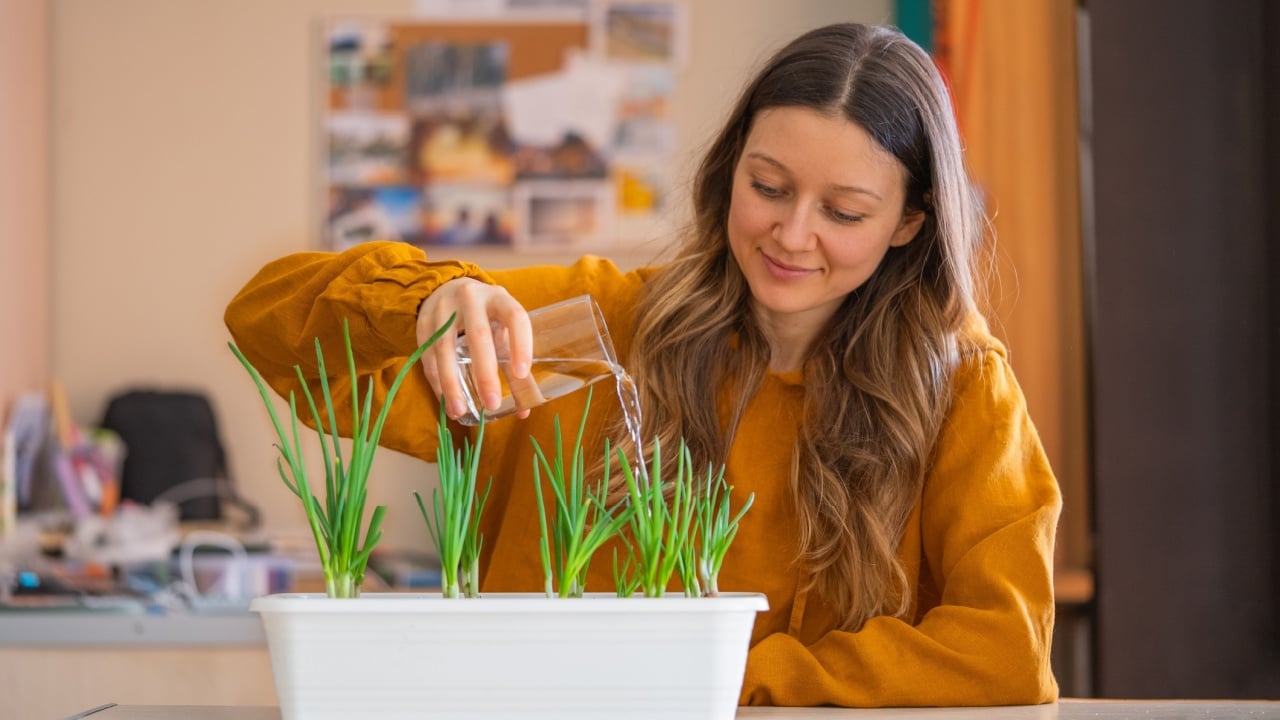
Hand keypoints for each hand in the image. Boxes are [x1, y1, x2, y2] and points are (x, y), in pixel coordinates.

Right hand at [416, 279, 533, 420]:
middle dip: (485, 373)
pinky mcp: (423, 322)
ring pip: (445, 348)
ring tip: (460, 411)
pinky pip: (427, 355)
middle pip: (478, 336)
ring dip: (452, 383)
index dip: (521, 344)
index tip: (522, 374)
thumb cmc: (483, 317)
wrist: (446, 290)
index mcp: (498, 297)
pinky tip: (445, 400)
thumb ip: (513, 364)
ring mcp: (443, 308)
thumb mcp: (501, 329)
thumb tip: (524, 409)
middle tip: (491, 404)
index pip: (515, 317)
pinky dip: (436, 381)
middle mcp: (471, 298)